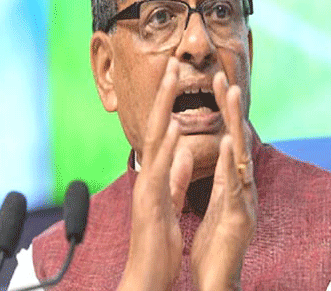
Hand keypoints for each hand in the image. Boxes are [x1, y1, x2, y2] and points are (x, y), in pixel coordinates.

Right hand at [118, 58, 193, 290]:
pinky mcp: (150, 202)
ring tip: (171, 79)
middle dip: (163, 93)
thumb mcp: (170, 201)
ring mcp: (147, 186)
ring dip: (162, 107)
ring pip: (154, 140)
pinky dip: (166, 145)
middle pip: (155, 126)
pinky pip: (159, 169)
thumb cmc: (158, 241)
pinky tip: (173, 125)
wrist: (148, 275)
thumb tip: (183, 152)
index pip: (161, 131)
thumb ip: (176, 176)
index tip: (176, 77)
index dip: (167, 104)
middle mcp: (147, 175)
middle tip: (171, 62)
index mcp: (155, 174)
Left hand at [191, 72, 257, 290]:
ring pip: (240, 155)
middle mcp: (243, 187)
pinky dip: (231, 163)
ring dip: (235, 123)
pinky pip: (236, 186)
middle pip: (237, 140)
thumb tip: (219, 152)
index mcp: (232, 184)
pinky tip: (227, 142)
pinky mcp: (241, 217)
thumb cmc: (214, 246)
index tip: (215, 85)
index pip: (227, 140)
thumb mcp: (216, 204)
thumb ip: (219, 178)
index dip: (223, 114)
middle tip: (223, 77)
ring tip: (230, 95)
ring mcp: (245, 201)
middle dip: (231, 108)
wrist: (217, 281)